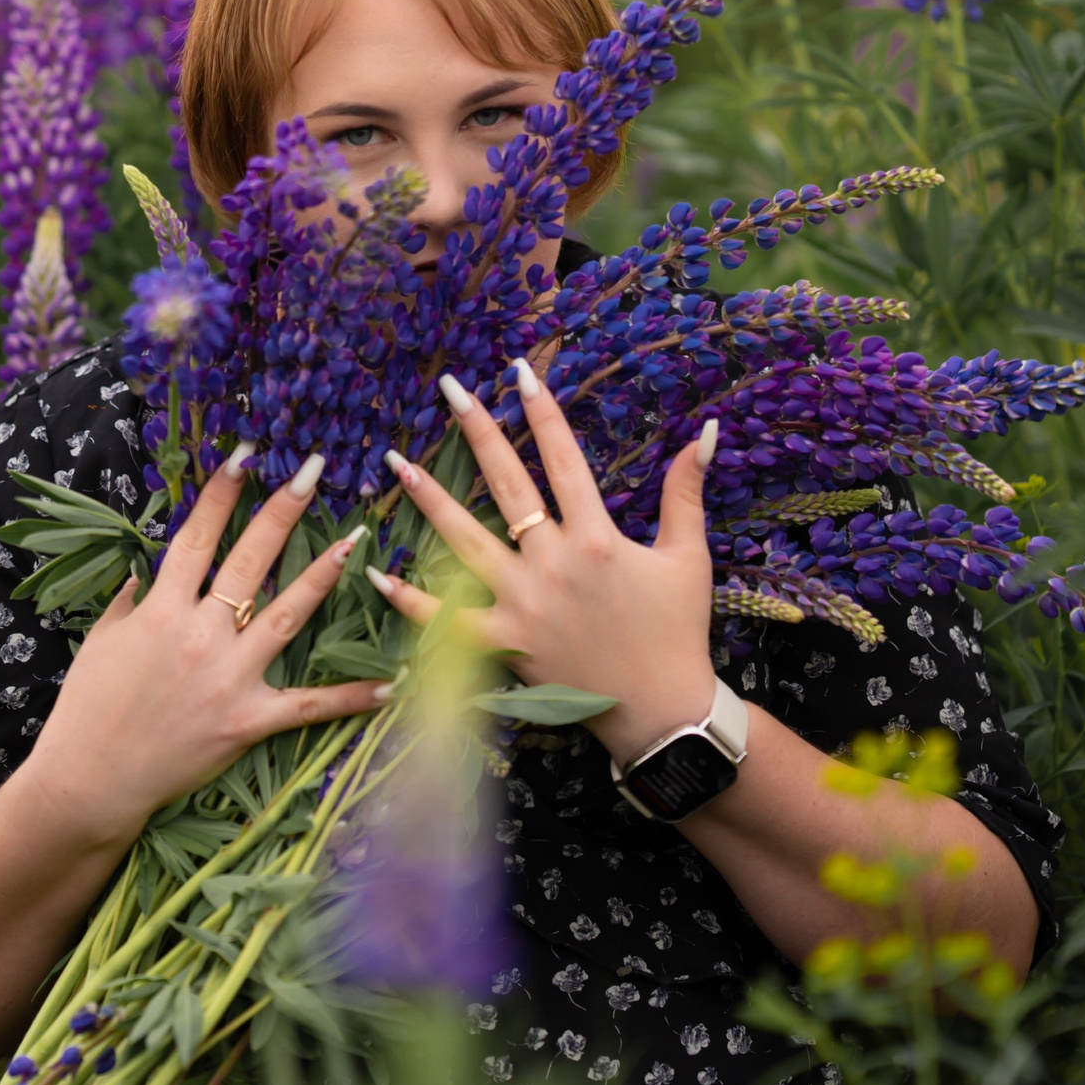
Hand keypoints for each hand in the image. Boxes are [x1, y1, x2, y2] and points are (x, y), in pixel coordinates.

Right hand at [22, 449, 388, 845]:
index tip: (247, 455)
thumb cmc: (88, 708)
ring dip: (322, 575)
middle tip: (313, 469)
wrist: (90, 780)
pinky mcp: (247, 720)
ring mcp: (229, 677)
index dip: (223, 493)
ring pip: (287, 615)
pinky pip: (307, 706)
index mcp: (161, 609)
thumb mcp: (102, 640)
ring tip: (356, 540)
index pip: (197, 537)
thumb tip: (148, 575)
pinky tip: (392, 684)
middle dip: (282, 510)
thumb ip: (131, 602)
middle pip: (249, 560)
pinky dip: (350, 696)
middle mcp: (200, 635)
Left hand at [371, 360, 720, 759]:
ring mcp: (523, 605)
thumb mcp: (688, 557)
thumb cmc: (678, 632)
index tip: (520, 372)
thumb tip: (706, 431)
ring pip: (465, 543)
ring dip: (430, 500)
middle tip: (450, 390)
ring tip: (396, 463)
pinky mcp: (505, 643)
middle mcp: (553, 565)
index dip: (542, 412)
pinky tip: (378, 572)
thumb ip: (686, 492)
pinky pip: (448, 620)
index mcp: (597, 538)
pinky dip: (412, 600)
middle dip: (478, 432)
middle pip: (508, 486)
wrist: (661, 712)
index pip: (563, 459)